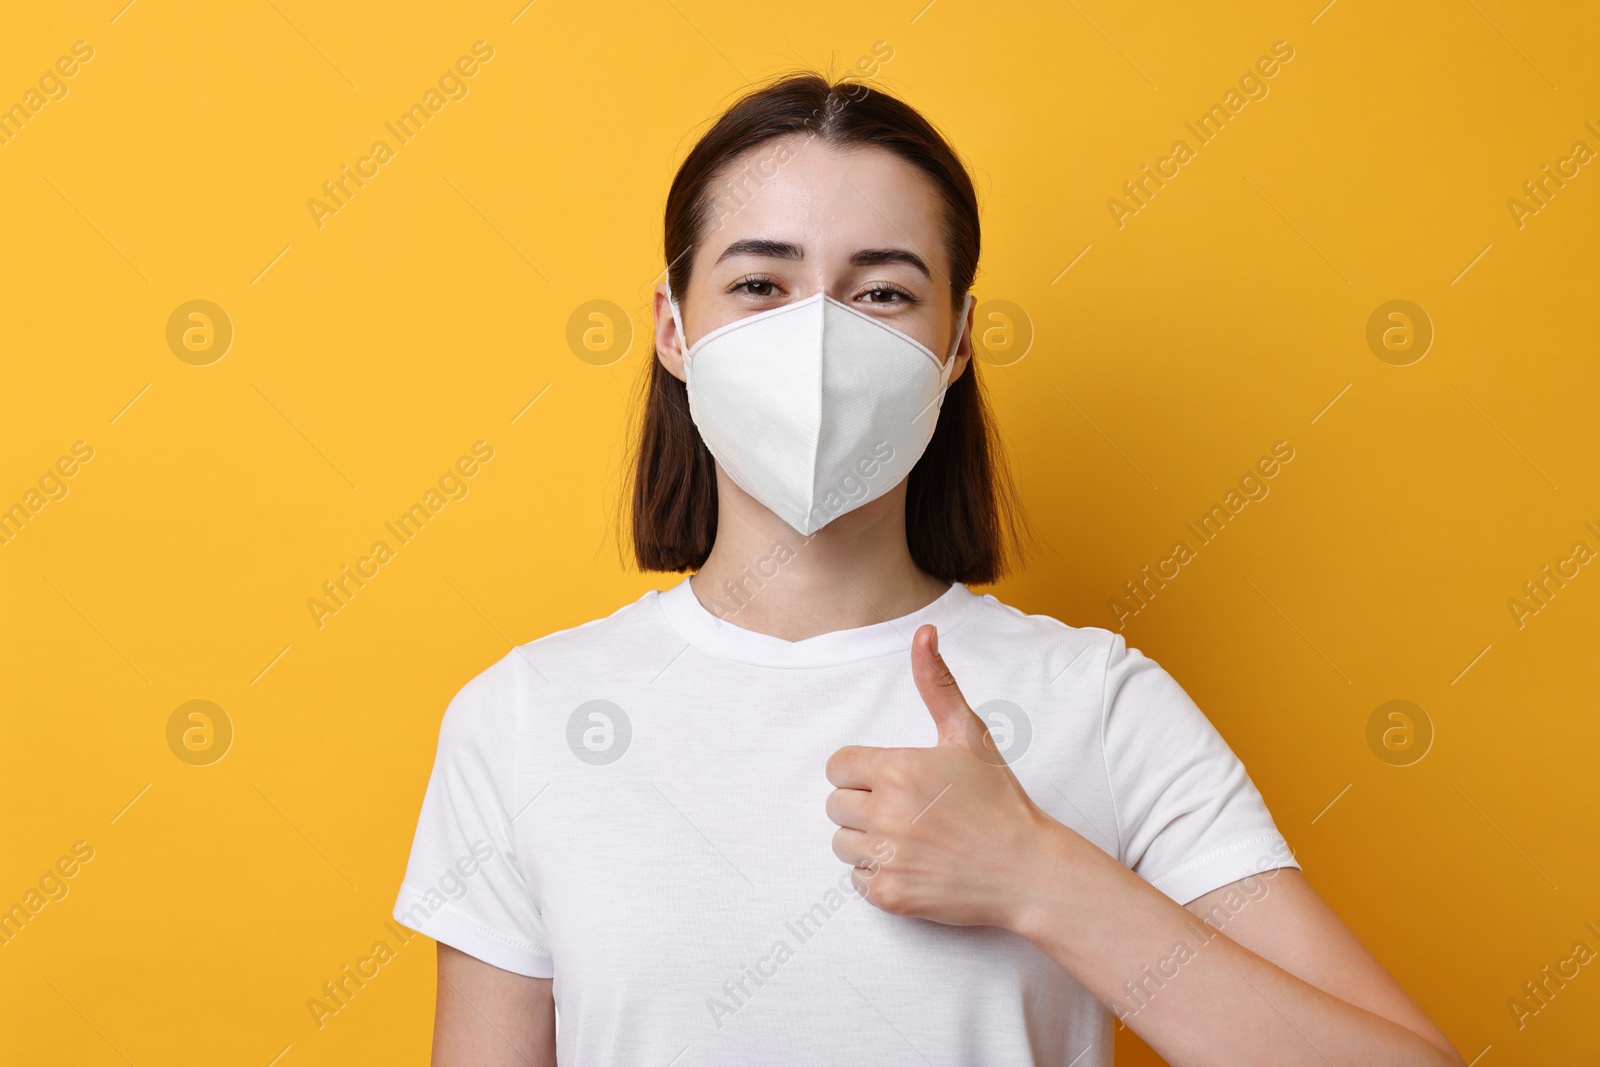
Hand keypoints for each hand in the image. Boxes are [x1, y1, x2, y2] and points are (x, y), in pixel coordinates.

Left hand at [824, 623, 1057, 929]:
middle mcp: (886, 813)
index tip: (892, 780)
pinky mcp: (890, 895)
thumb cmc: (998, 799)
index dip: (862, 772)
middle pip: (835, 805)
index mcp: (897, 770)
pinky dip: (877, 875)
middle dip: (863, 805)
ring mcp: (887, 857)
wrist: (1028, 869)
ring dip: (866, 841)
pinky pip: (856, 880)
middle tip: (906, 810)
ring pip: (841, 843)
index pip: (838, 766)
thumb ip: (937, 683)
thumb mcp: (969, 735)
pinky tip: (913, 864)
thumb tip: (923, 633)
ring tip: (909, 837)